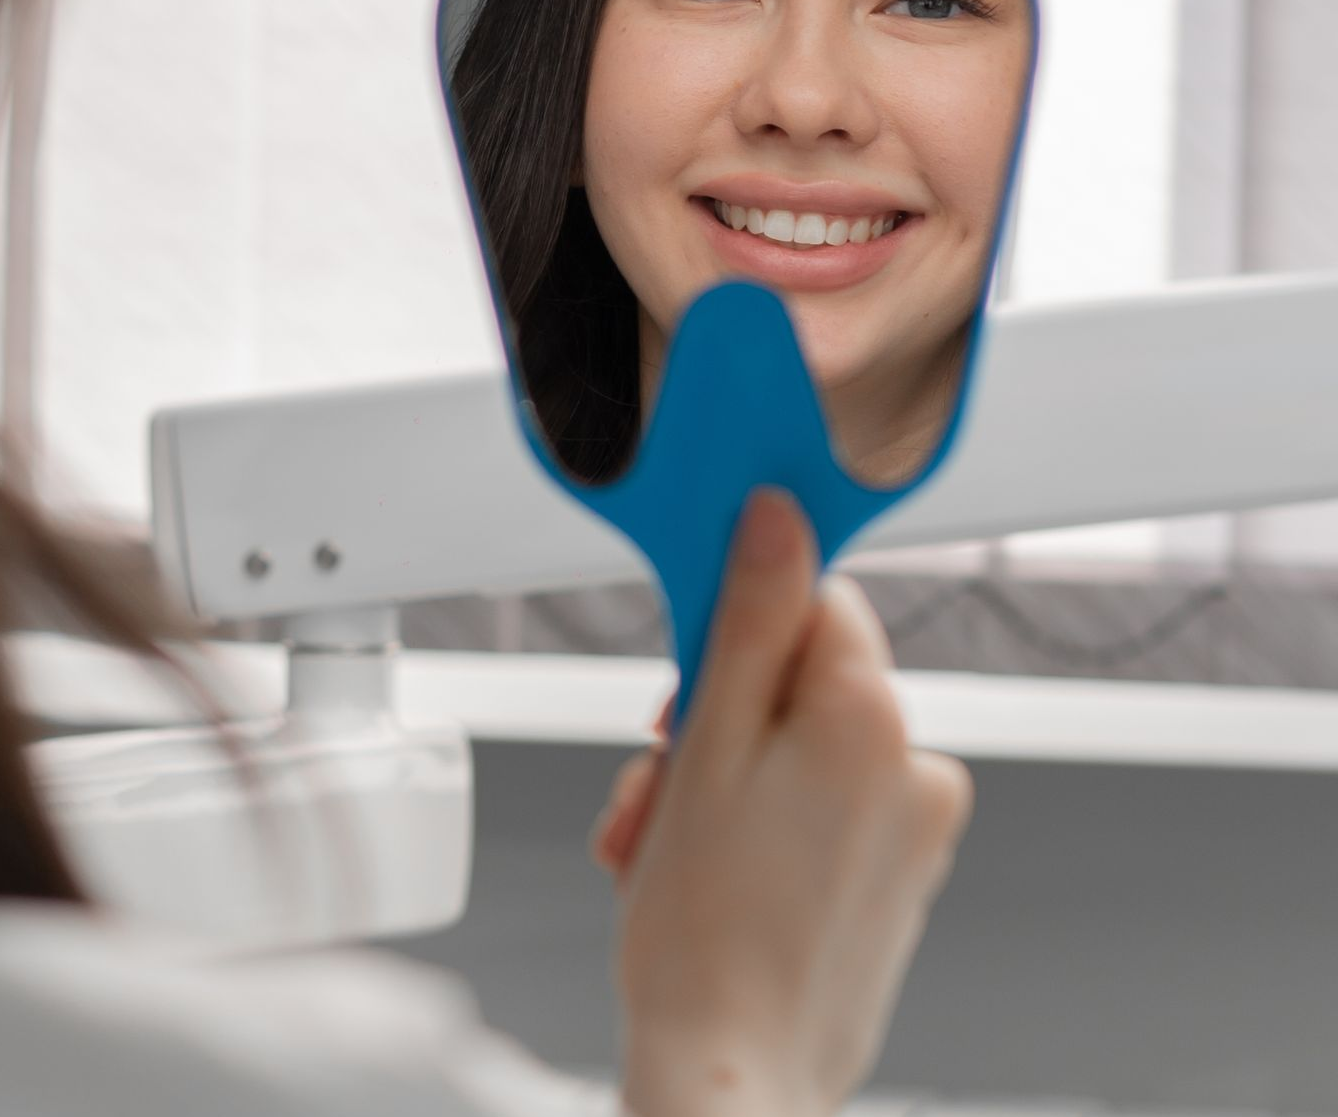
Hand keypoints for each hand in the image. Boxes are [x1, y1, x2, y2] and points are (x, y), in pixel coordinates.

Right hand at [606, 489, 973, 1116]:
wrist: (735, 1079)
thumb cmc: (705, 938)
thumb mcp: (706, 749)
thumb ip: (750, 618)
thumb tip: (779, 515)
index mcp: (873, 718)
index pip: (811, 597)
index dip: (731, 629)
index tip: (686, 674)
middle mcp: (915, 767)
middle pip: (797, 676)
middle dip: (715, 715)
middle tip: (661, 783)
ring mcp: (913, 831)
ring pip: (796, 747)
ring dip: (721, 776)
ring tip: (666, 847)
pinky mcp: (897, 880)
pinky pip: (820, 809)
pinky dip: (758, 823)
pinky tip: (705, 872)